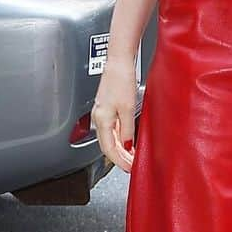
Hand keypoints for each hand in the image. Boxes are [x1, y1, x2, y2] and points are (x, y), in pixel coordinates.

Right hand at [91, 56, 138, 172]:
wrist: (119, 62)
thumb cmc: (121, 80)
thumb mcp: (128, 108)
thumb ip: (127, 129)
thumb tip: (127, 145)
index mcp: (101, 120)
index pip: (109, 149)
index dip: (120, 161)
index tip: (130, 168)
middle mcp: (98, 118)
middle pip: (107, 145)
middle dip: (120, 158)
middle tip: (132, 165)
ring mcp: (102, 113)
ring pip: (109, 138)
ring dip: (120, 149)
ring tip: (132, 156)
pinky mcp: (107, 107)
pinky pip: (112, 129)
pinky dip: (120, 138)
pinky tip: (128, 140)